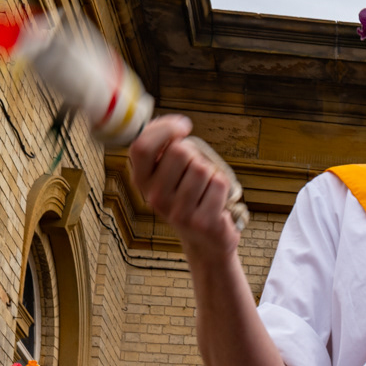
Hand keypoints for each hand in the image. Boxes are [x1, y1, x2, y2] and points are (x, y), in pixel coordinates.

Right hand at [130, 116, 238, 262]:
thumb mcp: (168, 175)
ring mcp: (178, 212)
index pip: (142, 146)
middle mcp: (155, 198)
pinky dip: (223, 187)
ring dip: (210, 172)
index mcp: (142, 181)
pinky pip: (218, 183)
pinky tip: (217, 202)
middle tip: (197, 171)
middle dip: (194, 154)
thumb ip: (165, 150)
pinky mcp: (202, 222)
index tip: (183, 125)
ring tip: (206, 189)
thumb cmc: (189, 199)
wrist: (206, 241)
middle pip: (179, 151)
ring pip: (201, 167)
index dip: (164, 128)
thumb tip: (173, 124)